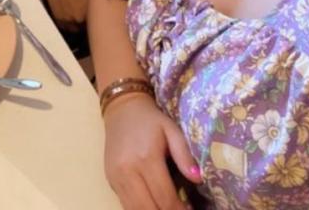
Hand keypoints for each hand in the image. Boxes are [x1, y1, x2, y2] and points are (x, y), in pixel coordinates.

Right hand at [103, 94, 201, 209]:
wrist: (121, 108)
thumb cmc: (150, 120)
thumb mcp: (172, 130)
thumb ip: (184, 155)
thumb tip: (198, 179)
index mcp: (146, 158)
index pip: (165, 197)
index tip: (191, 209)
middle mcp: (128, 171)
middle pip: (149, 209)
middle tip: (181, 209)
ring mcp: (116, 177)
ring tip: (168, 208)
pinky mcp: (110, 180)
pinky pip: (125, 205)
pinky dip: (140, 209)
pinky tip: (153, 205)